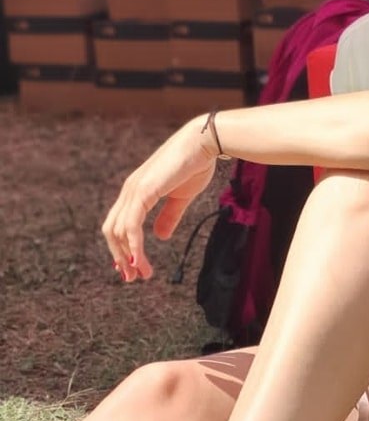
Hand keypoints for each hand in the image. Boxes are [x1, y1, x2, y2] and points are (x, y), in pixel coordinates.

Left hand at [102, 118, 218, 281]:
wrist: (204, 143)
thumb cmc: (195, 165)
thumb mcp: (181, 197)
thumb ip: (169, 216)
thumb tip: (160, 236)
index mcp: (136, 191)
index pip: (119, 224)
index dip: (122, 247)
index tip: (133, 267)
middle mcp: (130, 190)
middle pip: (112, 230)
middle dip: (120, 256)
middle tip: (132, 277)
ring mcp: (134, 190)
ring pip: (119, 231)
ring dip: (127, 256)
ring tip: (141, 273)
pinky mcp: (143, 191)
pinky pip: (131, 225)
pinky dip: (133, 245)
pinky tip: (139, 260)